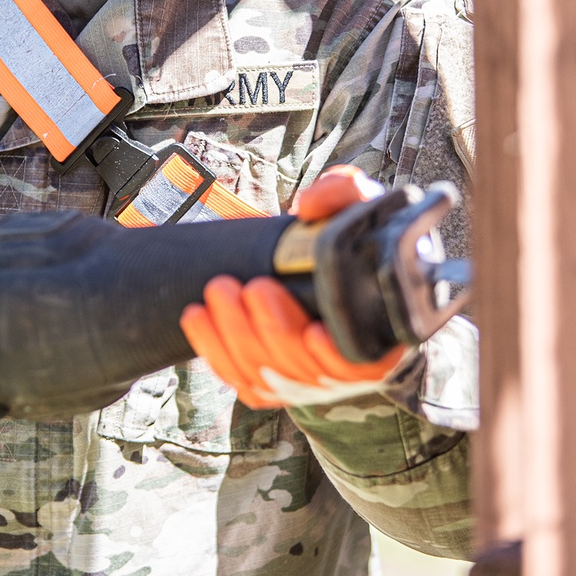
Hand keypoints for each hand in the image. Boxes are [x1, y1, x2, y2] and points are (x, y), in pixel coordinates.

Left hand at [180, 165, 406, 408]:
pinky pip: (241, 379)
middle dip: (268, 330)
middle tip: (244, 286)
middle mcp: (344, 371)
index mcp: (380, 337)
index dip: (335, 359)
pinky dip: (215, 351)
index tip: (315, 332)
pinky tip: (196, 319)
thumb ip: (344, 193)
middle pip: (301, 371)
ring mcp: (307, 381)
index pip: (358, 366)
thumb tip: (308, 205)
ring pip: (265, 377)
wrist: (331, 266)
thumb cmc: (354, 238)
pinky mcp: (274, 382)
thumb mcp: (362, 206)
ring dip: (233, 337)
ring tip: (216, 289)